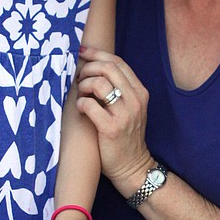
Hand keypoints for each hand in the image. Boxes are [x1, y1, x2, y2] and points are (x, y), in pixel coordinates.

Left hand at [75, 47, 152, 198]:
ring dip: (83, 85)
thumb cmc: (125, 137)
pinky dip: (80, 103)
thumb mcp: (129, 109)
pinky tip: (80, 109)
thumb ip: (118, 89)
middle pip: (108, 68)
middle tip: (79, 77)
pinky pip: (89, 104)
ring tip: (80, 94)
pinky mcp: (111, 128)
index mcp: (140, 92)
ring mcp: (125, 114)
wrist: (132, 167)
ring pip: (99, 83)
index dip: (97, 53)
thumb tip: (93, 68)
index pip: (118, 62)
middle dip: (88, 67)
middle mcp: (136, 100)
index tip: (82, 52)